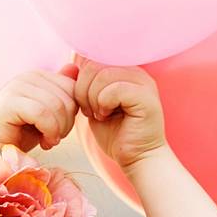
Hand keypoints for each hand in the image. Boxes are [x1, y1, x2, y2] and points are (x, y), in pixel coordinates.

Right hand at [0, 64, 80, 156]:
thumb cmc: (19, 134)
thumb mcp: (48, 115)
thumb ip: (61, 94)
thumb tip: (76, 69)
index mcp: (38, 76)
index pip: (73, 88)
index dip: (73, 113)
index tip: (61, 130)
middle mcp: (28, 76)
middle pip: (68, 97)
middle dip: (67, 124)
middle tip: (54, 138)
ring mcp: (17, 87)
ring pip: (57, 106)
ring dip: (59, 130)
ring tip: (48, 141)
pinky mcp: (9, 102)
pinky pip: (42, 114)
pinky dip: (49, 132)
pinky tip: (44, 143)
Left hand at [71, 54, 167, 171]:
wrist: (136, 158)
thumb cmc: (115, 134)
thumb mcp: (93, 105)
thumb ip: (84, 85)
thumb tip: (69, 66)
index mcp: (124, 70)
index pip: (92, 58)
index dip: (81, 80)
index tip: (85, 102)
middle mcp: (136, 71)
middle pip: (95, 64)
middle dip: (83, 90)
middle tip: (90, 110)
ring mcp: (143, 82)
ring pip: (103, 75)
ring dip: (92, 99)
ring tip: (100, 114)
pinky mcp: (146, 97)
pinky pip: (114, 89)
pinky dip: (103, 104)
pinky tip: (107, 116)